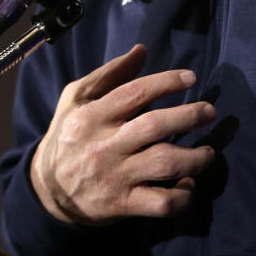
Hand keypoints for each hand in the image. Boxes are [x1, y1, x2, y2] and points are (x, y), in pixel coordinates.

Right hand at [30, 44, 215, 224]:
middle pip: (154, 126)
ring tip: (208, 152)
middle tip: (209, 112)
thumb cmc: (68, 138)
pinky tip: (189, 185)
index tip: (191, 78)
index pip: (135, 93)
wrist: (46, 190)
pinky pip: (161, 203)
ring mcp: (115, 177)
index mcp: (91, 117)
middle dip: (189, 116)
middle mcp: (103, 146)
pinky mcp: (123, 204)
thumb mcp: (76, 100)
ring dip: (195, 158)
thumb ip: (109, 74)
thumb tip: (142, 51)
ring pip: (164, 164)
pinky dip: (183, 196)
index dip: (167, 82)